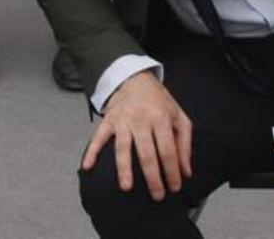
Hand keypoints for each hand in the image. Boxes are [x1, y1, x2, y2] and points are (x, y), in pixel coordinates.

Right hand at [81, 71, 192, 201]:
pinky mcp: (109, 120)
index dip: (172, 171)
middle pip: (147, 153)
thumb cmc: (158, 100)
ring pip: (123, 148)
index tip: (174, 187)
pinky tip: (87, 165)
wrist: (134, 78)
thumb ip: (184, 144)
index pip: (168, 150)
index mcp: (161, 118)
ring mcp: (123, 120)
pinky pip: (99, 137)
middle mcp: (142, 119)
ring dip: (124, 169)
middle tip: (157, 195)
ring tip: (127, 187)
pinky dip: (92, 151)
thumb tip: (186, 172)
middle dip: (152, 177)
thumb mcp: (178, 116)